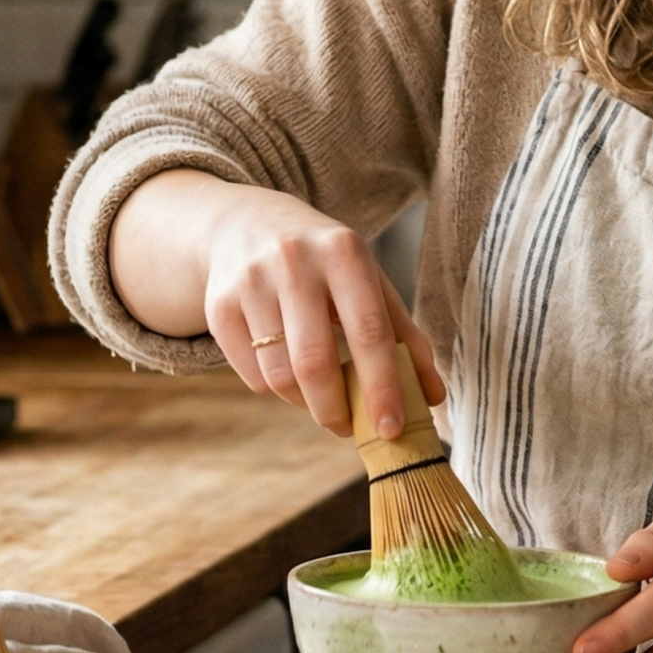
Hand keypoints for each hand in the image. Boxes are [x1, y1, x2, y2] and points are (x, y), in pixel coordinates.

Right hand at [193, 180, 444, 441]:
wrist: (245, 223)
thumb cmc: (324, 262)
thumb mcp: (368, 281)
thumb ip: (404, 337)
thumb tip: (433, 398)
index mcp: (344, 252)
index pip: (369, 332)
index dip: (382, 387)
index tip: (391, 429)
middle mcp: (294, 261)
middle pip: (314, 362)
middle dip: (335, 410)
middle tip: (348, 427)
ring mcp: (250, 282)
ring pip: (279, 375)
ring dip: (304, 402)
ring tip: (318, 394)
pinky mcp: (219, 305)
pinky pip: (251, 375)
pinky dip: (274, 388)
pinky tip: (285, 368)